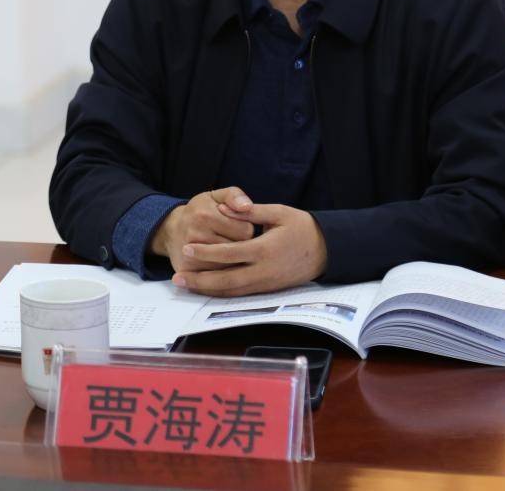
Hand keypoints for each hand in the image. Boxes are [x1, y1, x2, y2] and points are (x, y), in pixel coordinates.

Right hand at [150, 187, 254, 273]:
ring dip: (234, 260)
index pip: (245, 230)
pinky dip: (223, 272)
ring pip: (231, 265)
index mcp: (205, 215)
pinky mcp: (189, 271)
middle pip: (239, 249)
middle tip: (233, 239)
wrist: (171, 230)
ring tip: (227, 249)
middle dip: (242, 245)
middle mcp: (196, 236)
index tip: (239, 226)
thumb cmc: (200, 212)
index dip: (247, 228)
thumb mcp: (216, 196)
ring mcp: (191, 256)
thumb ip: (234, 196)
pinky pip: (218, 278)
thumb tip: (247, 206)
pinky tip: (219, 262)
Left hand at [172, 203, 327, 296]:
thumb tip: (226, 209)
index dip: (206, 253)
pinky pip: (240, 294)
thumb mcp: (279, 212)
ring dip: (206, 289)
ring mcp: (265, 283)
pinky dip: (220, 293)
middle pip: (226, 280)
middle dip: (199, 279)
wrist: (327, 250)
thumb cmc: (302, 227)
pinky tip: (206, 289)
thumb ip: (250, 212)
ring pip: (231, 292)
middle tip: (177, 277)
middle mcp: (264, 271)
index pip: (229, 253)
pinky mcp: (267, 289)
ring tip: (185, 285)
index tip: (186, 249)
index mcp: (265, 249)